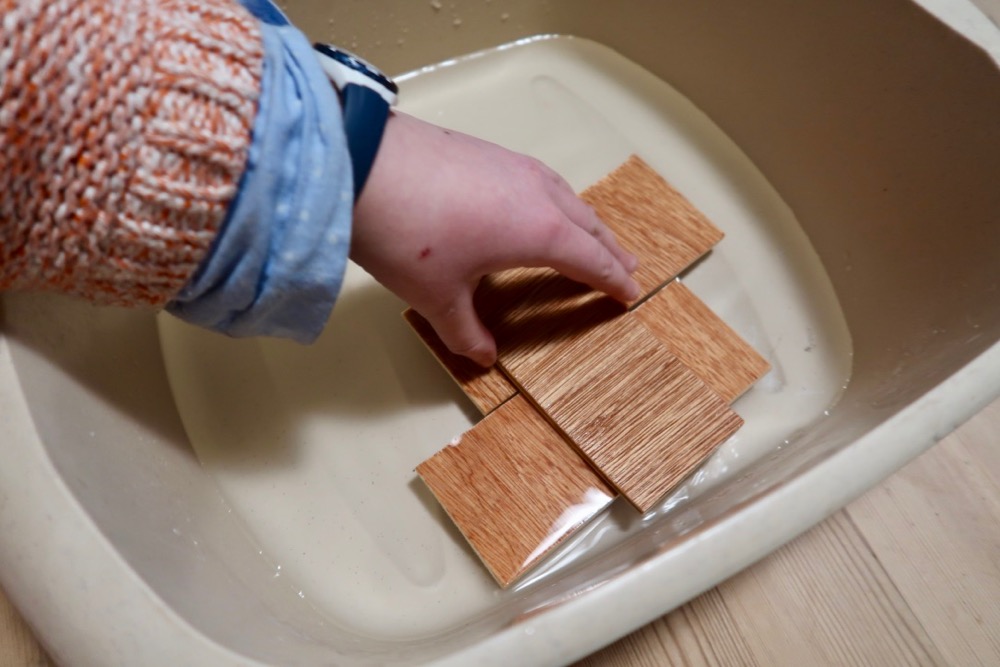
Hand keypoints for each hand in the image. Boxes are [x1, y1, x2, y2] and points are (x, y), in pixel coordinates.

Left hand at [352, 111, 639, 366]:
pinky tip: (538, 204)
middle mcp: (538, 194)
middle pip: (588, 224)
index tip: (631, 295)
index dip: (613, 281)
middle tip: (627, 266)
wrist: (362, 164)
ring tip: (592, 235)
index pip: (592, 260)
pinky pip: (540, 179)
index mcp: (540, 232)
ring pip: (566, 196)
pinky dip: (556, 199)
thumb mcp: (437, 297)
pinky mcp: (488, 151)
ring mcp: (513, 166)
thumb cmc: (408, 234)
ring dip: (585, 221)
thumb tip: (482, 356)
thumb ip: (465, 331)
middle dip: (609, 249)